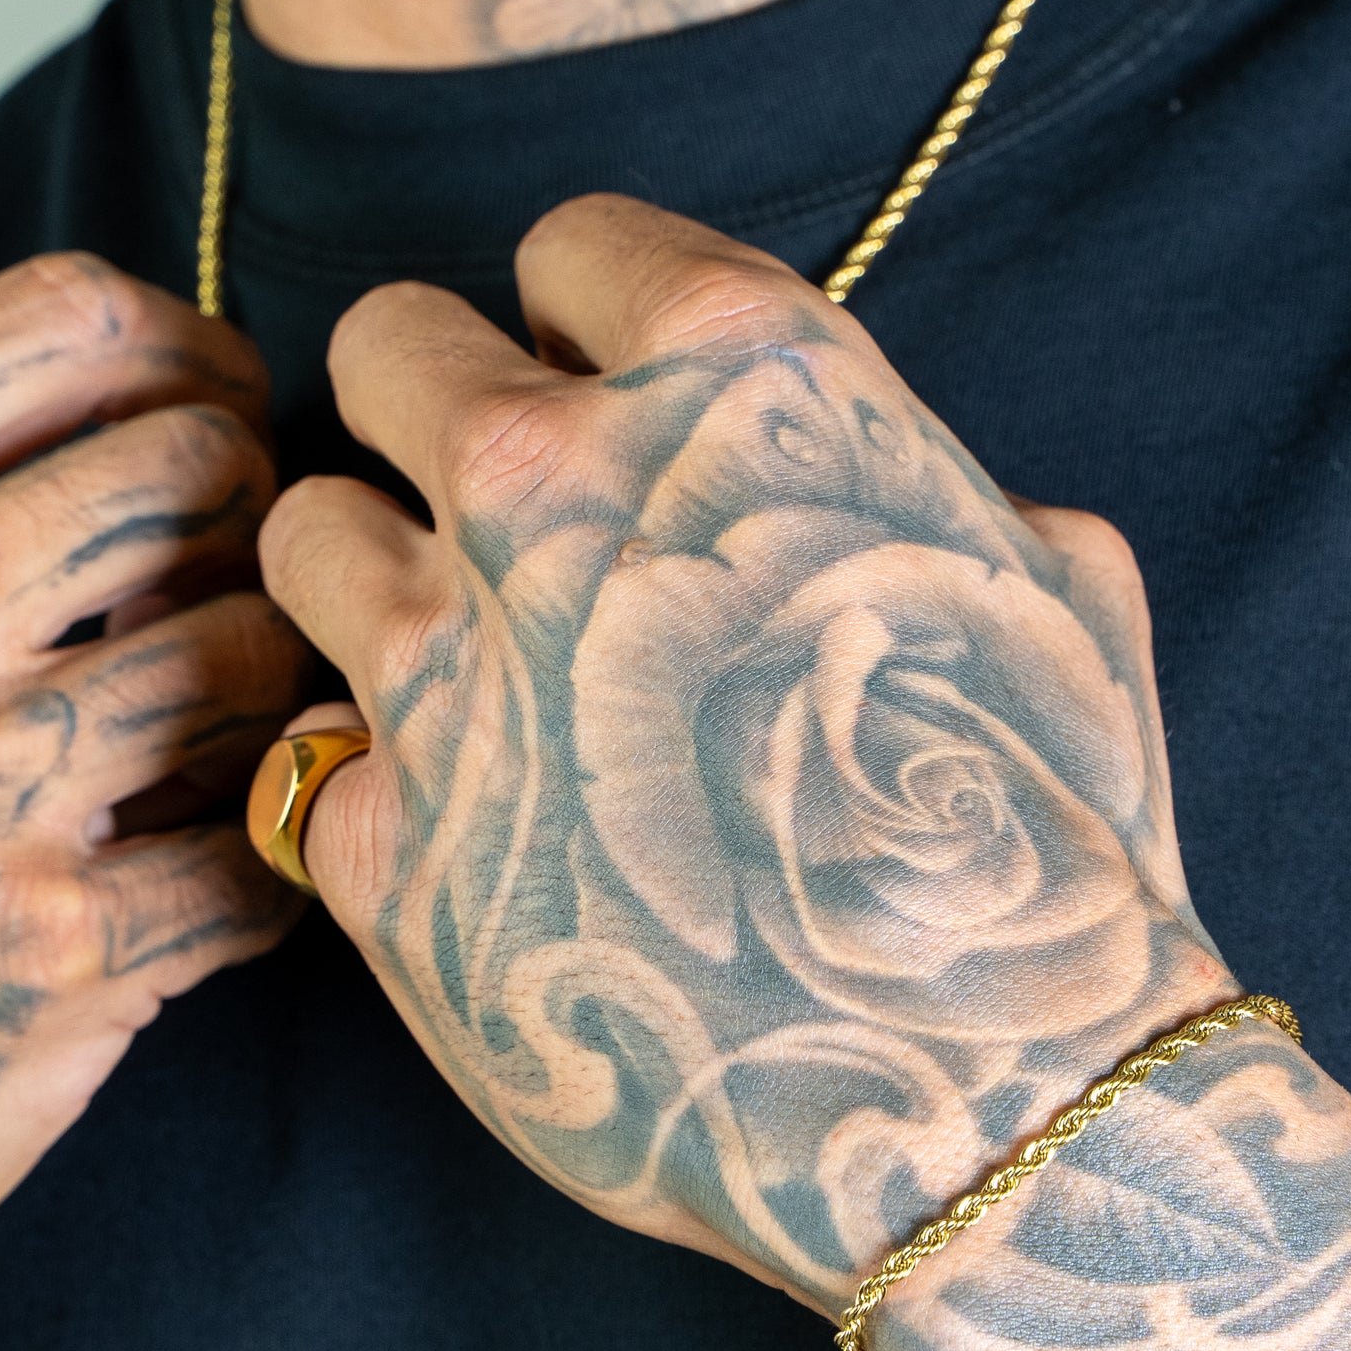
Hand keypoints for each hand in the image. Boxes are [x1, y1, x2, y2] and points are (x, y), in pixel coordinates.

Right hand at [0, 255, 310, 1350]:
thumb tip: (149, 412)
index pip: (71, 320)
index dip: (190, 351)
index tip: (212, 405)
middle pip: (198, 467)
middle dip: (250, 513)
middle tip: (225, 583)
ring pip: (254, 651)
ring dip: (270, 685)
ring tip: (215, 731)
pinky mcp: (47, 962)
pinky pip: (263, 851)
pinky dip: (269, 854)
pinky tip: (212, 862)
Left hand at [261, 199, 1230, 1313]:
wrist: (993, 1108)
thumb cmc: (1047, 835)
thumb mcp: (1047, 579)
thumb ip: (910, 465)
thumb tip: (851, 453)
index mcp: (729, 375)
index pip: (569, 242)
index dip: (589, 320)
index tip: (612, 395)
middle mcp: (550, 479)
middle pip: (386, 343)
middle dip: (441, 410)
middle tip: (516, 521)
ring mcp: (443, 658)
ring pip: (302, 531)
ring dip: (376, 581)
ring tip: (478, 674)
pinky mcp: (379, 837)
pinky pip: (317, 747)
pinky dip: (388, 777)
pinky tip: (490, 840)